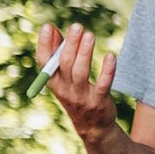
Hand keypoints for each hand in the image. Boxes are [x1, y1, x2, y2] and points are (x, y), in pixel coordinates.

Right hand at [35, 21, 120, 151]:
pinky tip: (110, 56)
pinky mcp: (98, 101)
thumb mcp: (63, 77)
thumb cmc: (76, 94)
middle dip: (70, 44)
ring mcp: (81, 96)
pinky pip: (102, 84)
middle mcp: (64, 89)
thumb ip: (57, 53)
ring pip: (80, 72)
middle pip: (64, 63)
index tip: (48, 26)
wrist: (92, 127)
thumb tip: (51, 28)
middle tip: (77, 26)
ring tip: (90, 35)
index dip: (44, 44)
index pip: (44, 62)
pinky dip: (107, 70)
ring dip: (85, 52)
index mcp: (53, 81)